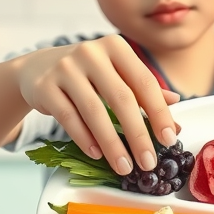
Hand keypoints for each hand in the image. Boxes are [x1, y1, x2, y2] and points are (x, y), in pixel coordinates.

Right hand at [13, 35, 179, 174]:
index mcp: (116, 47)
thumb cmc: (86, 73)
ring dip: (112, 144)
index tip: (169, 139)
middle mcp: (91, 53)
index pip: (144, 82)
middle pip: (121, 98)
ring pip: (95, 111)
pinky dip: (85, 139)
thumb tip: (176, 106)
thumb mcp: (115, 73)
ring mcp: (65, 68)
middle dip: (138, 135)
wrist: (36, 69)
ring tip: (124, 167)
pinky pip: (69, 117)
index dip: (159, 112)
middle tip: (149, 162)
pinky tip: (96, 155)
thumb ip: (143, 89)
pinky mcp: (44, 86)